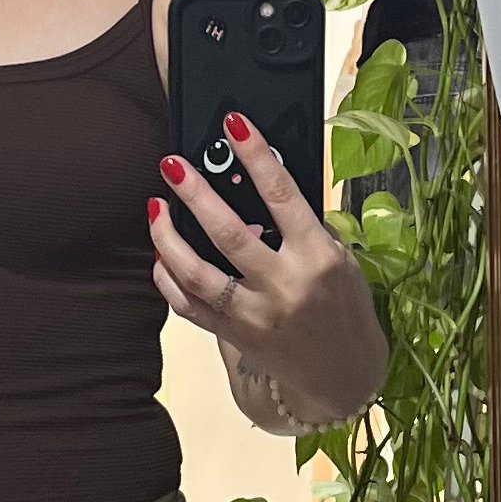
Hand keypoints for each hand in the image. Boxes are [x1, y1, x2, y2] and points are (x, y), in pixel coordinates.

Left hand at [148, 110, 386, 415]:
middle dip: (195, 193)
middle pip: (228, 234)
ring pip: (196, 274)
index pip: (283, 196)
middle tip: (171, 163)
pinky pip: (187, 306)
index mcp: (318, 259)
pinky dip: (166, 277)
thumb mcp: (341, 259)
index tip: (233, 124)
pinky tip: (159, 253)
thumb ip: (302, 226)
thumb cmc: (345, 306)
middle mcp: (285, 287)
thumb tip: (257, 182)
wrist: (344, 377)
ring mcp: (255, 316)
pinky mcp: (233, 336)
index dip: (256, 157)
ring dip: (167, 236)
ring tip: (155, 205)